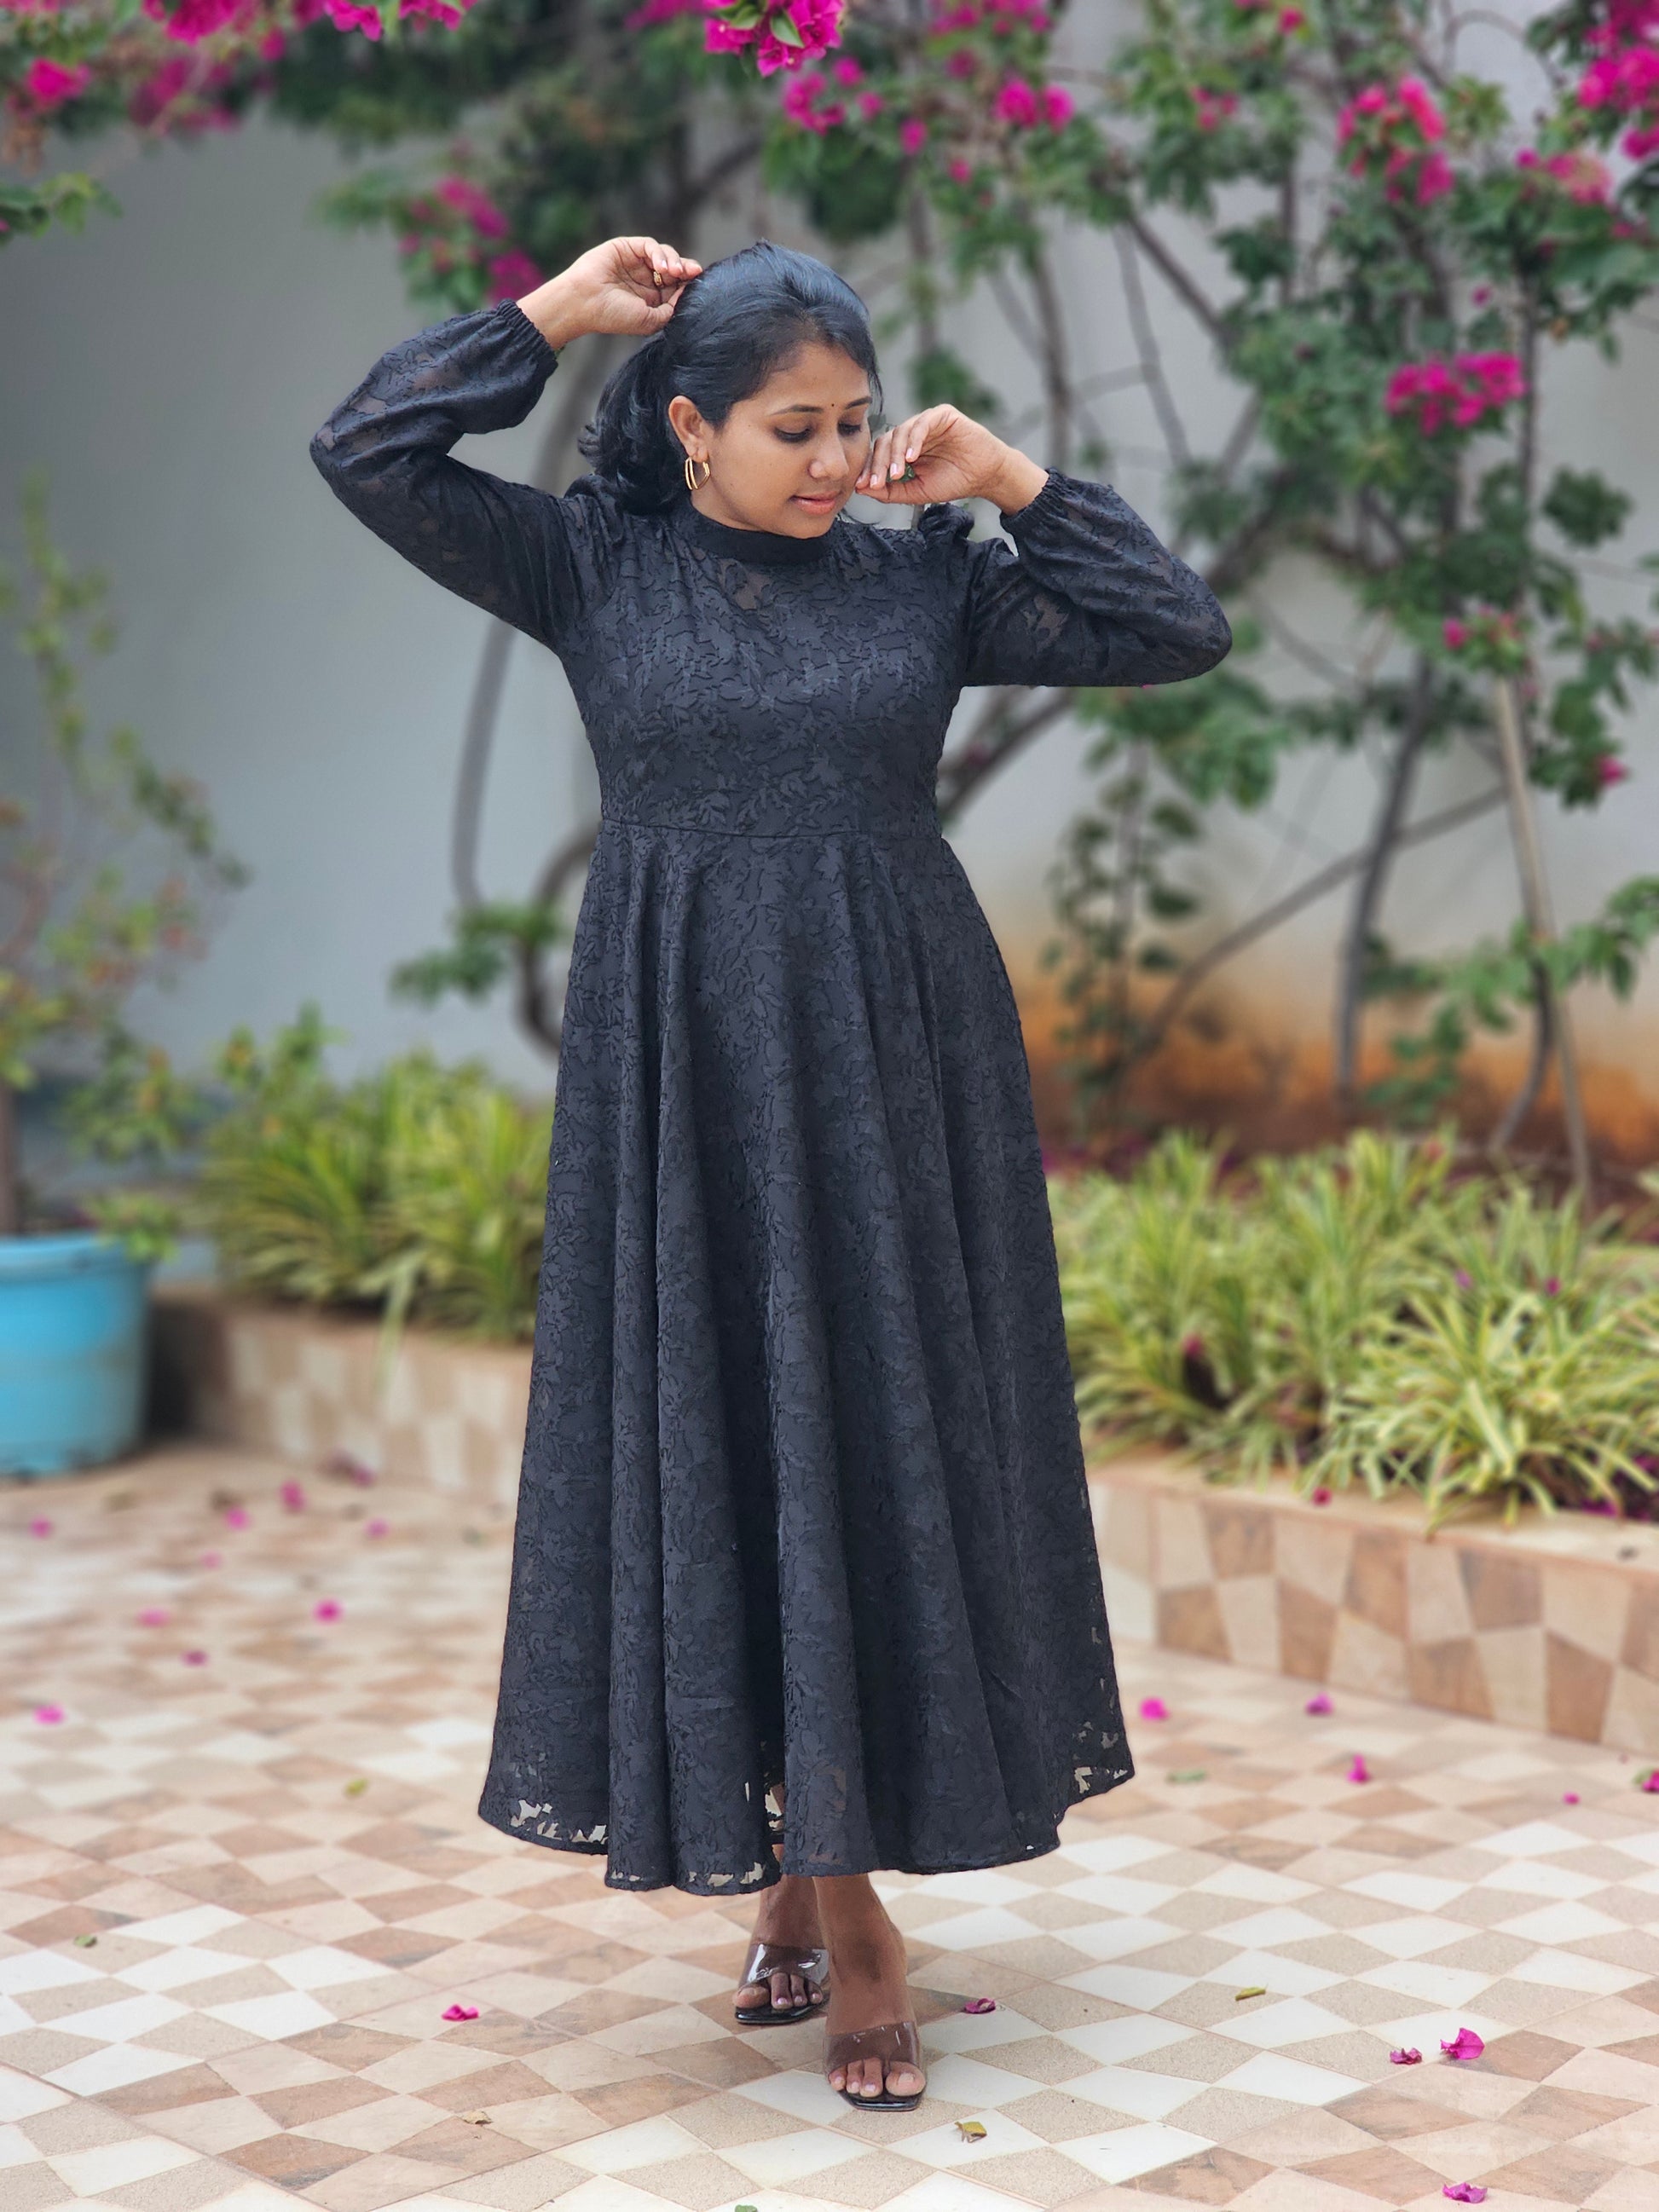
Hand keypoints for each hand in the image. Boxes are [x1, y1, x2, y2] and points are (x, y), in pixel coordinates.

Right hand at [517, 235, 701, 350]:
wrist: (585, 303)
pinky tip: (661, 266)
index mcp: (651, 298)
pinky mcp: (627, 247)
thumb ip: (670, 310)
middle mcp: (645, 279)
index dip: (688, 284)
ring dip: (674, 262)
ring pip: (664, 255)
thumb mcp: (650, 321)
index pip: (676, 286)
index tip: (699, 284)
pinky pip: (650, 246)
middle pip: (674, 269)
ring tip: (675, 272)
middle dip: (686, 270)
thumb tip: (685, 294)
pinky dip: (659, 253)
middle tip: (694, 273)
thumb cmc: (613, 316)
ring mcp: (636, 262)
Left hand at [854, 404, 1047, 512]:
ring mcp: (927, 422)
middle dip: (879, 463)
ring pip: (901, 432)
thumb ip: (891, 491)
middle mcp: (913, 433)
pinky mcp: (942, 415)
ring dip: (896, 454)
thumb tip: (863, 490)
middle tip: (877, 482)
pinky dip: (914, 440)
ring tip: (897, 474)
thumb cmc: (955, 482)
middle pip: (886, 441)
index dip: (871, 469)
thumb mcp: (917, 492)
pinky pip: (922, 423)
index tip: (862, 486)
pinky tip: (912, 458)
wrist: (985, 476)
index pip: (881, 454)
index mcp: (905, 449)